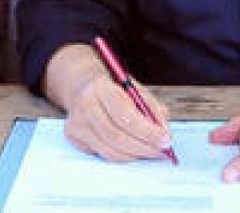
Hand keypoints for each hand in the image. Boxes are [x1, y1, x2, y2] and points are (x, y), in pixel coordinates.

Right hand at [44, 44, 171, 161]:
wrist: (82, 84)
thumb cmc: (113, 87)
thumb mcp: (135, 89)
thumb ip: (152, 108)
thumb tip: (164, 134)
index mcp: (101, 88)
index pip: (126, 116)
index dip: (148, 132)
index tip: (166, 140)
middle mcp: (85, 105)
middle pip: (117, 137)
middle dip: (144, 148)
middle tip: (162, 152)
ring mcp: (76, 123)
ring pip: (110, 151)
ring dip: (135, 155)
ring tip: (151, 152)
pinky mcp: (73, 136)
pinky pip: (102, 154)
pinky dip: (121, 155)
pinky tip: (131, 149)